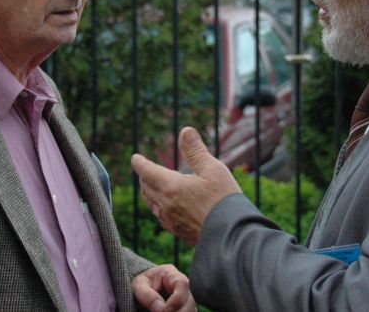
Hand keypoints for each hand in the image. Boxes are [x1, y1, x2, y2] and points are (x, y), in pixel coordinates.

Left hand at [131, 126, 240, 243]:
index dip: (140, 163)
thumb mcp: (213, 169)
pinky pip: (161, 217)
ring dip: (149, 192)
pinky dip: (157, 206)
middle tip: (143, 170)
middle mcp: (166, 205)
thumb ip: (196, 151)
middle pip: (147, 188)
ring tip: (151, 187)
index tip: (135, 158)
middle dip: (144, 177)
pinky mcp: (179, 232)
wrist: (233, 237)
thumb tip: (185, 131)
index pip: (147, 172)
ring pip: (152, 204)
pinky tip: (165, 208)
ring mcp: (171, 221)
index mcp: (171, 187)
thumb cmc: (225, 200)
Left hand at [132, 264, 195, 311]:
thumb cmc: (141, 284)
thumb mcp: (138, 285)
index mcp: (171, 274)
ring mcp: (185, 298)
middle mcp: (182, 286)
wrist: (142, 290)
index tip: (165, 311)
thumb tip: (160, 309)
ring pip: (192, 309)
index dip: (177, 299)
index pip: (182, 284)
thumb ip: (148, 295)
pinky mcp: (185, 309)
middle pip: (190, 299)